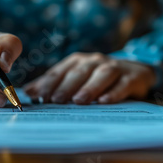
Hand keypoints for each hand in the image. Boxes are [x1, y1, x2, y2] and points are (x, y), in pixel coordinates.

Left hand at [23, 53, 155, 103]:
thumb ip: (53, 84)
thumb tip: (28, 92)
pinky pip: (122, 84)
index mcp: (77, 61)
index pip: (60, 72)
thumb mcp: (75, 78)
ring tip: (78, 100)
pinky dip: (114, 92)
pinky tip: (104, 101)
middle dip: (66, 86)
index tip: (40, 97)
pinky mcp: (131, 77)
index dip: (49, 83)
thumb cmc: (97, 78)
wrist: (135, 72)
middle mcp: (94, 61)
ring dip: (89, 87)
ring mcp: (114, 67)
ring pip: (101, 75)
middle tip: (56, 100)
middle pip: (78, 72)